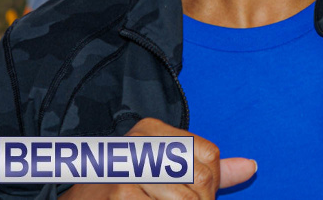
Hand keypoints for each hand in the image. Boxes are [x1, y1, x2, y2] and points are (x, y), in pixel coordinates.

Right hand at [59, 117, 256, 198]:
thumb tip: (250, 167)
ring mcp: (127, 172)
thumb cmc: (120, 190)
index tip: (188, 193)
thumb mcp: (162, 169)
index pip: (209, 157)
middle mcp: (139, 143)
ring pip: (188, 199)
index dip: (207, 186)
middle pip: (202, 180)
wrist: (71, 196)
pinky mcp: (120, 197)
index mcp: (151, 130)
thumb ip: (207, 168)